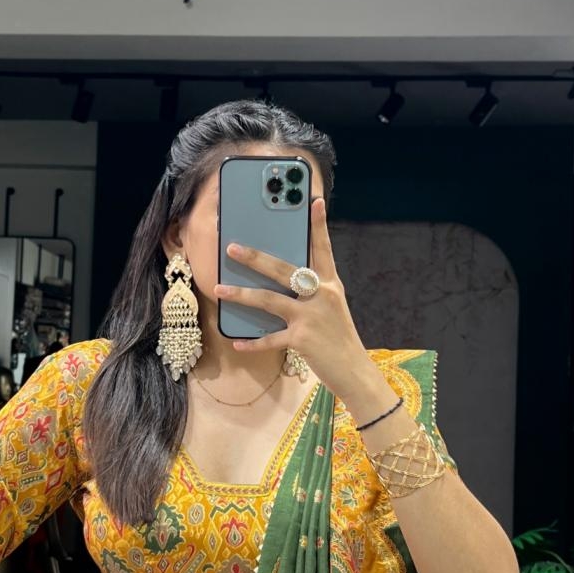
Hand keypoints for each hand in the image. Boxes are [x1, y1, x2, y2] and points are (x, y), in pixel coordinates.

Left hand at [214, 197, 368, 397]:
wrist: (354, 370)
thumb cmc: (338, 338)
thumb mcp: (332, 308)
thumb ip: (312, 292)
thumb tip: (283, 280)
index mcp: (330, 285)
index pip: (323, 249)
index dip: (318, 226)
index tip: (313, 202)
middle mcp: (321, 296)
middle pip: (283, 270)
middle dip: (255, 258)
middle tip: (233, 248)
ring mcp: (311, 317)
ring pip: (269, 300)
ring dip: (241, 295)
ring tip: (220, 289)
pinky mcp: (302, 339)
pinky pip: (270, 339)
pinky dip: (252, 343)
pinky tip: (236, 343)